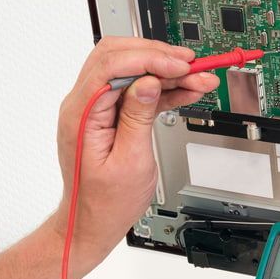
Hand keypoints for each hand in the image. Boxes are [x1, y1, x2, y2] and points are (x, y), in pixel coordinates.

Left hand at [49, 37, 218, 272]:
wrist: (92, 222)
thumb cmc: (104, 202)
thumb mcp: (130, 161)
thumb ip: (137, 117)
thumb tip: (147, 83)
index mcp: (81, 115)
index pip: (112, 66)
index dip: (150, 60)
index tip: (179, 66)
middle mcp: (83, 106)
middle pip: (118, 58)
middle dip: (158, 56)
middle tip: (191, 65)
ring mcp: (95, 109)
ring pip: (130, 71)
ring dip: (164, 71)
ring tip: (198, 79)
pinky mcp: (109, 116)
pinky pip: (136, 91)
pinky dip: (161, 88)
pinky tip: (186, 91)